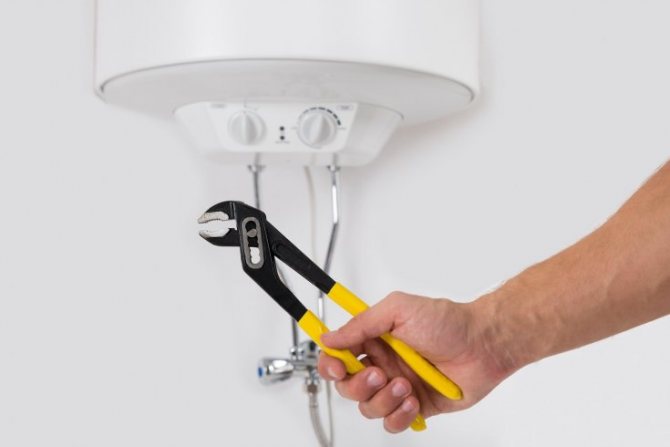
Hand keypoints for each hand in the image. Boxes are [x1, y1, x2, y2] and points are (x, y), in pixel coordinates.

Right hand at [318, 291, 512, 432]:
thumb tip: (330, 338)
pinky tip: (413, 400)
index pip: (339, 355)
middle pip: (348, 386)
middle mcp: (383, 363)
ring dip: (383, 399)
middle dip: (359, 384)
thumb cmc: (448, 322)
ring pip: (368, 407)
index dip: (331, 363)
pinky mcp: (415, 407)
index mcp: (375, 339)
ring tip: (406, 385)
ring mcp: (398, 387)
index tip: (338, 364)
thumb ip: (362, 324)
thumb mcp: (399, 310)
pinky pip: (392, 423)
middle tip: (379, 373)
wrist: (484, 345)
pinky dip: (399, 415)